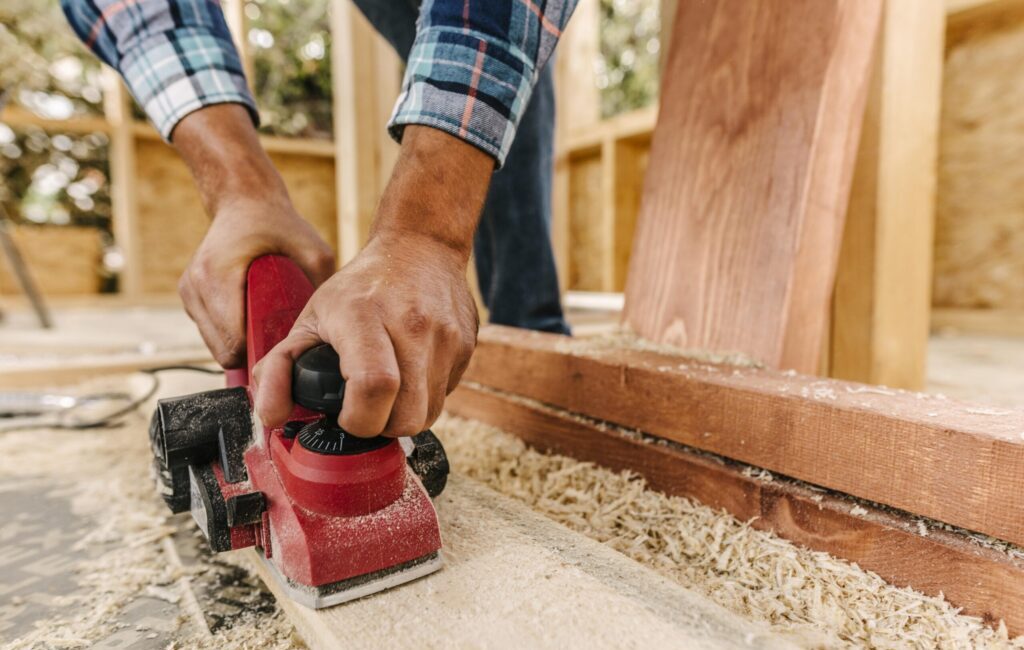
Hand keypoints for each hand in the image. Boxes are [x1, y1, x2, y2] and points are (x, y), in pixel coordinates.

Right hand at [178, 198, 334, 367]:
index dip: (260, 354)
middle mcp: (196, 286)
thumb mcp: (313, 249)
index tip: (283, 351)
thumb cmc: (277, 223)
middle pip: (222, 350)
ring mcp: (189, 292)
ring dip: (240, 343)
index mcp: (218, 275)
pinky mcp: (189, 295)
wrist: (242, 200)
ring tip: (267, 326)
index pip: (233, 342)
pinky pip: (211, 332)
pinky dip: (231, 331)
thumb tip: (333, 323)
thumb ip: (321, 283)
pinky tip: (252, 316)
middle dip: (251, 352)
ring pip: (214, 345)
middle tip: (280, 342)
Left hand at [253, 125, 493, 436]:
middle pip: (407, 416)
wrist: (421, 247)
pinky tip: (410, 373)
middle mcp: (412, 324)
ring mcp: (446, 336)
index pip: (374, 387)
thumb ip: (279, 368)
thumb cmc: (360, 288)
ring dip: (404, 416)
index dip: (359, 420)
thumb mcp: (309, 317)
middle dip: (383, 427)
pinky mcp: (466, 345)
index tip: (347, 417)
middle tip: (366, 410)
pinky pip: (445, 395)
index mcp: (364, 316)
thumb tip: (270, 415)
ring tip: (387, 392)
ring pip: (429, 414)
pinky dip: (424, 397)